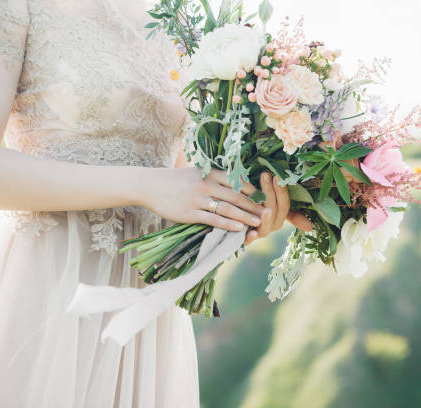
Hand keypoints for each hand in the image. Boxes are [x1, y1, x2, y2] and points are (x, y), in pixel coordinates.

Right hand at [138, 167, 264, 231]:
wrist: (151, 186)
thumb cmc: (177, 180)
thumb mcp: (197, 172)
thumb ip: (215, 177)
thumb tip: (237, 183)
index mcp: (210, 173)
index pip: (237, 181)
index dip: (253, 191)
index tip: (265, 198)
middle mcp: (206, 184)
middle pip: (236, 195)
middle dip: (254, 205)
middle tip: (268, 213)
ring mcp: (198, 199)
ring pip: (227, 208)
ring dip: (245, 216)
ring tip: (258, 222)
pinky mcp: (190, 212)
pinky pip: (213, 219)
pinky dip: (228, 224)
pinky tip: (239, 228)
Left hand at [244, 172, 313, 245]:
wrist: (233, 217)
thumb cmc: (252, 203)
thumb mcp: (266, 197)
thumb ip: (279, 195)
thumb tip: (308, 212)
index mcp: (278, 216)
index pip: (284, 204)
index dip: (281, 191)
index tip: (277, 176)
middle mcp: (271, 226)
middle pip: (274, 211)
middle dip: (270, 193)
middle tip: (265, 176)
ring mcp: (259, 234)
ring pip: (264, 226)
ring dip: (266, 218)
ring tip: (264, 208)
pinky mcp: (245, 241)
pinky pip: (248, 241)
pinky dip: (250, 238)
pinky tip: (251, 232)